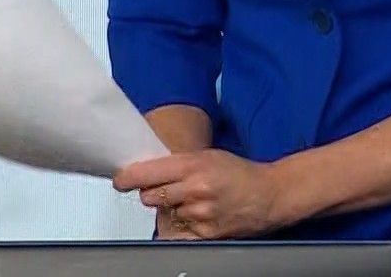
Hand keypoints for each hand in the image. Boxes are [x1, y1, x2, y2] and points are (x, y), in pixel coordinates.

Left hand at [113, 149, 287, 240]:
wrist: (270, 194)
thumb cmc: (240, 173)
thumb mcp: (208, 156)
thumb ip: (178, 162)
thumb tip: (148, 169)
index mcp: (193, 165)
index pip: (147, 173)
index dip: (127, 178)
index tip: (120, 181)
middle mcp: (194, 189)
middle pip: (149, 196)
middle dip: (151, 193)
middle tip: (164, 190)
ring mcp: (199, 213)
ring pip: (164, 214)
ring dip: (170, 209)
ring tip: (191, 202)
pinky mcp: (206, 233)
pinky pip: (178, 232)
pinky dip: (181, 226)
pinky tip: (195, 216)